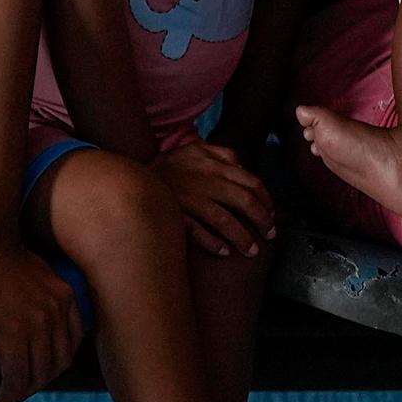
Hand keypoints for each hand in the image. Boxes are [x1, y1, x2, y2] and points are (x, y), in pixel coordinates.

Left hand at [0, 233, 82, 401]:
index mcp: (12, 332)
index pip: (18, 380)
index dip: (8, 397)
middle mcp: (40, 324)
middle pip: (42, 373)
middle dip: (27, 390)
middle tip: (13, 393)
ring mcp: (57, 309)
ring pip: (63, 357)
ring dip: (49, 374)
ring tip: (32, 378)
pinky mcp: (66, 296)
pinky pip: (76, 333)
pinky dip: (68, 350)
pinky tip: (54, 355)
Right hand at [153, 139, 275, 257]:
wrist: (130, 178)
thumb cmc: (167, 167)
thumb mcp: (194, 150)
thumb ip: (220, 154)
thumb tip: (242, 165)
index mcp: (214, 165)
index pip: (252, 182)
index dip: (267, 201)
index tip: (271, 216)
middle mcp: (206, 181)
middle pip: (245, 202)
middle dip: (262, 221)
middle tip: (269, 235)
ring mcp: (190, 199)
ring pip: (226, 221)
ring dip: (243, 238)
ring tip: (251, 250)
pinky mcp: (175, 215)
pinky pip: (199, 232)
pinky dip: (214, 243)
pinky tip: (223, 252)